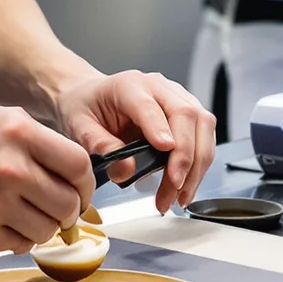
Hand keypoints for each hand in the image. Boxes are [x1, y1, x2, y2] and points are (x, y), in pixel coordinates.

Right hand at [0, 101, 93, 251]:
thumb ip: (32, 136)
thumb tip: (66, 163)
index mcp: (19, 133)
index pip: (78, 165)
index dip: (87, 182)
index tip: (82, 188)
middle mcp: (11, 169)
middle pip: (68, 203)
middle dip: (69, 209)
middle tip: (60, 208)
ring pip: (47, 230)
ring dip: (45, 227)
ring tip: (29, 215)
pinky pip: (19, 245)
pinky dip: (20, 239)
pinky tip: (7, 224)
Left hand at [51, 70, 215, 214]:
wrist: (89, 97)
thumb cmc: (86, 107)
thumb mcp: (79, 127)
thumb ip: (101, 146)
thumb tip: (127, 170)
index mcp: (129, 85)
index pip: (150, 106)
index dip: (161, 132)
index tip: (166, 157)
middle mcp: (158, 87)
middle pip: (187, 116)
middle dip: (185, 158)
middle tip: (173, 188)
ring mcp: (176, 98)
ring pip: (203, 126)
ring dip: (196, 165)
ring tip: (179, 196)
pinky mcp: (187, 113)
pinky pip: (203, 136)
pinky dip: (198, 164)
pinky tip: (185, 186)